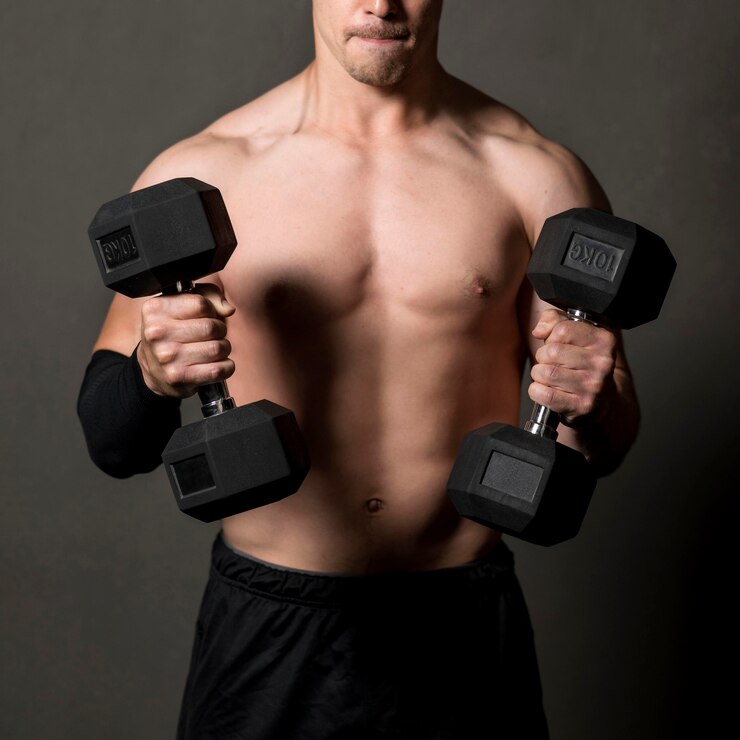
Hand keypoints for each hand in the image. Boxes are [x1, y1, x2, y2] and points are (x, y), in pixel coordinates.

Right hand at [137, 283, 235, 397]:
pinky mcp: (178, 377)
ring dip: (224, 349)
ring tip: (214, 349)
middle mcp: (157, 333)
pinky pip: (218, 370)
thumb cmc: (173, 332)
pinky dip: (226, 367)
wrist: (153, 369)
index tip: (207, 317)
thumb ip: (209, 296)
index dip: (212, 311)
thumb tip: (228, 310)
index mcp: (156, 309)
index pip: (201, 304)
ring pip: (217, 348)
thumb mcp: (182, 305)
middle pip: (211, 327)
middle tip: (213, 335)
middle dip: (220, 331)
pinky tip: (217, 364)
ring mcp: (166, 357)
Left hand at [529, 308, 617, 426]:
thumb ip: (554, 320)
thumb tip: (540, 330)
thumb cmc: (582, 364)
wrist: (601, 401)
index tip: (557, 345)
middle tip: (553, 364)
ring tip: (550, 377)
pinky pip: (543, 394)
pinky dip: (537, 392)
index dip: (551, 338)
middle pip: (551, 352)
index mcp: (604, 340)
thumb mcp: (574, 335)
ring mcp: (593, 386)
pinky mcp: (582, 406)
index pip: (562, 330)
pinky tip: (548, 391)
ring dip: (539, 375)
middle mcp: (602, 363)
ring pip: (545, 372)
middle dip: (543, 357)